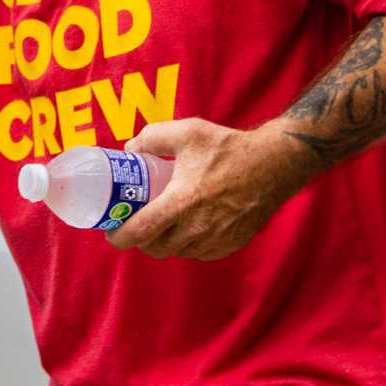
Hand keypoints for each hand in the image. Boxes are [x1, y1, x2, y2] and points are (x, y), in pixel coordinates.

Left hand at [106, 119, 317, 260]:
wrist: (274, 165)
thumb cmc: (229, 148)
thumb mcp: (187, 132)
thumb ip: (152, 137)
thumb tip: (130, 149)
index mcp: (182, 202)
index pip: (141, 231)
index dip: (120, 237)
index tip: (111, 232)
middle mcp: (198, 228)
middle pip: (155, 248)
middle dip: (140, 240)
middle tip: (134, 224)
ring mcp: (216, 240)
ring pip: (177, 252)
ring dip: (163, 243)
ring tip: (159, 225)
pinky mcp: (230, 245)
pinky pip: (198, 253)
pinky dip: (186, 245)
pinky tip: (185, 228)